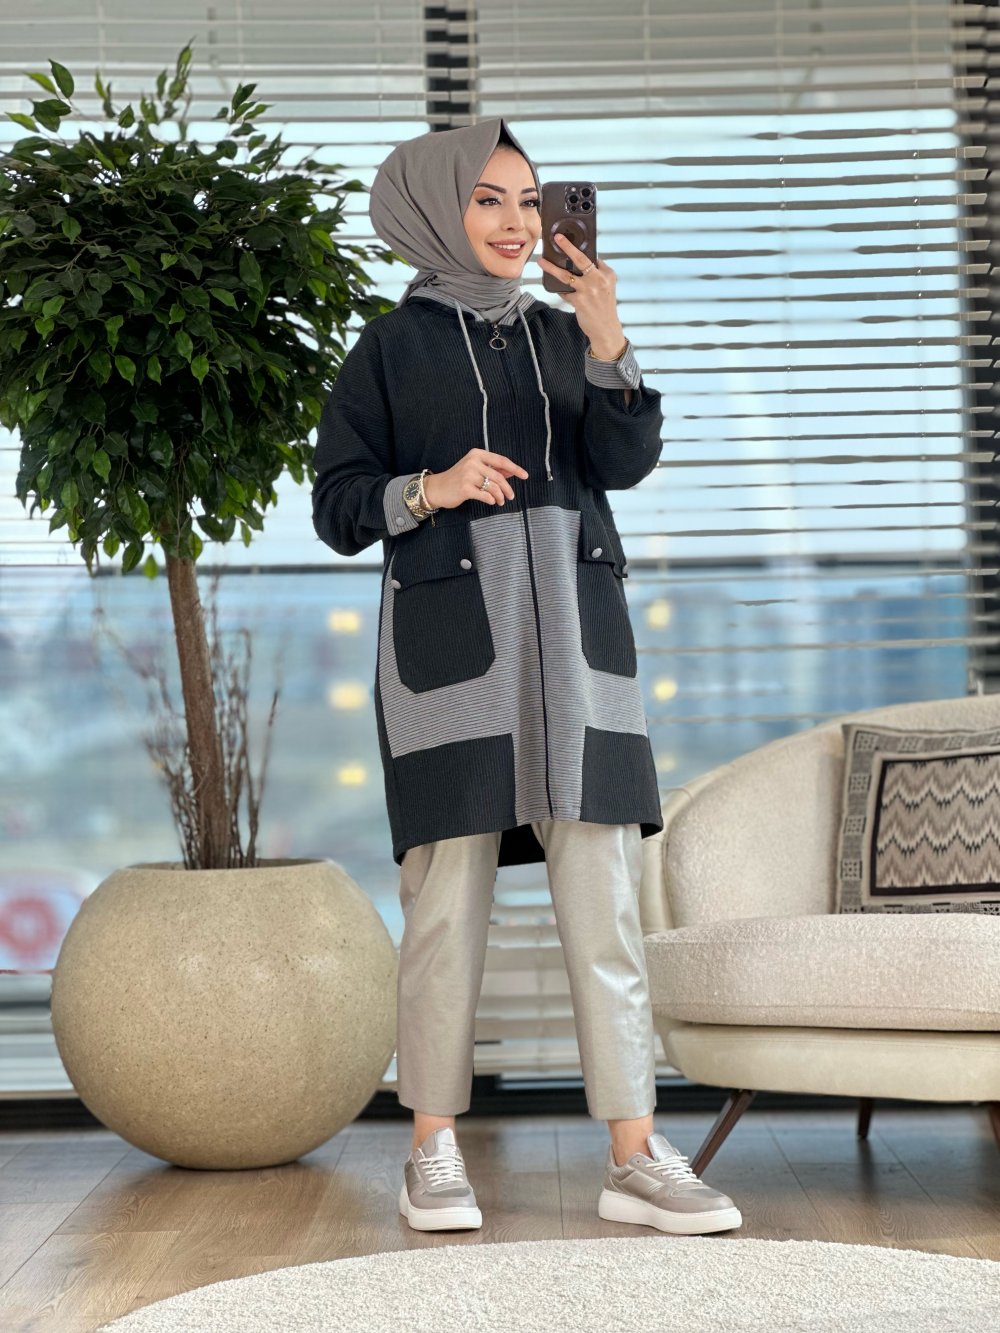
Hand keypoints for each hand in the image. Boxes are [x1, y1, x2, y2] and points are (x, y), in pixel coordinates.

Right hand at [421, 450, 529, 510]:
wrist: (437, 488)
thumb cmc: (458, 479)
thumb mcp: (475, 469)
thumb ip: (493, 469)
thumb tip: (512, 472)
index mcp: (477, 454)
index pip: (501, 460)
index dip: (515, 469)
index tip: (525, 476)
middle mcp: (472, 462)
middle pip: (498, 476)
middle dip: (508, 488)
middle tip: (511, 496)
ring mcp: (468, 475)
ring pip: (493, 487)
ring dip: (500, 496)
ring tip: (501, 501)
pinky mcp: (464, 488)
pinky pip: (485, 495)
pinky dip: (491, 500)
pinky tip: (492, 502)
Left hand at [535, 233, 624, 355]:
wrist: (605, 328)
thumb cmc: (604, 306)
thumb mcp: (607, 287)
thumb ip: (597, 273)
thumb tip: (583, 262)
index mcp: (607, 274)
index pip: (591, 257)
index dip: (577, 248)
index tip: (565, 239)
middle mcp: (598, 279)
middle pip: (580, 259)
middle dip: (568, 246)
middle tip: (557, 238)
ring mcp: (588, 290)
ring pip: (566, 275)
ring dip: (551, 268)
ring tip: (541, 261)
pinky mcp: (579, 301)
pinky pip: (564, 292)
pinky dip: (560, 290)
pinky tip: (556, 288)